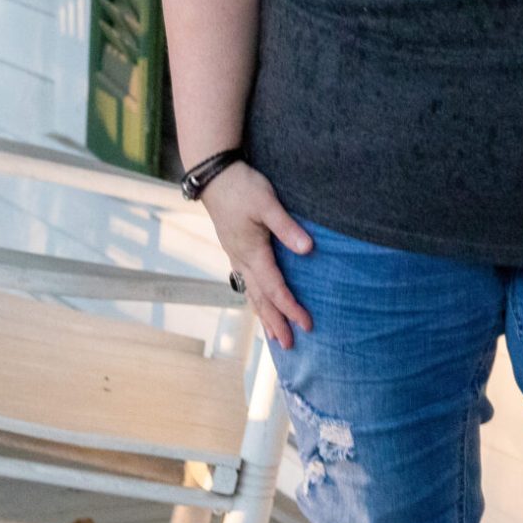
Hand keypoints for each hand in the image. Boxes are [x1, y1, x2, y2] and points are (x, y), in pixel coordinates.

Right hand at [199, 162, 313, 348]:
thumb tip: (308, 249)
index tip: (306, 324)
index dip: (291, 308)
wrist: (215, 177)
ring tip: (274, 335)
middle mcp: (242, 260)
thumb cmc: (243, 187)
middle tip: (290, 345)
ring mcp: (236, 256)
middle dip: (276, 322)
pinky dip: (255, 299)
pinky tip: (259, 303)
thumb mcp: (267, 204)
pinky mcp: (235, 249)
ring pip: (251, 293)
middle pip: (261, 299)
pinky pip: (246, 282)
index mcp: (252, 252)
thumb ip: (287, 227)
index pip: (275, 288)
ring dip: (264, 315)